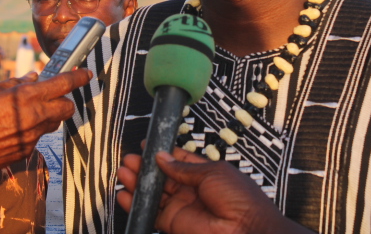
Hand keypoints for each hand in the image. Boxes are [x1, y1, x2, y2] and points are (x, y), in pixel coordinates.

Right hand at [0, 69, 91, 204]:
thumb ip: (14, 83)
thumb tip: (32, 77)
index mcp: (24, 97)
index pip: (63, 84)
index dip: (78, 77)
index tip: (86, 74)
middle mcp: (33, 117)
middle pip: (67, 108)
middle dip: (65, 101)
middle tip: (53, 97)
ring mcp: (31, 137)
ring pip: (53, 124)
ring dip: (47, 116)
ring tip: (25, 112)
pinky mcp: (25, 152)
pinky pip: (36, 138)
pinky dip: (30, 131)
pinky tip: (10, 130)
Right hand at [117, 148, 311, 233]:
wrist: (246, 229)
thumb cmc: (240, 199)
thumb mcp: (213, 172)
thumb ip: (184, 167)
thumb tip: (164, 157)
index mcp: (204, 174)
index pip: (178, 160)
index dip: (162, 153)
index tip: (147, 146)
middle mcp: (191, 190)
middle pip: (162, 176)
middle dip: (145, 167)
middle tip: (131, 159)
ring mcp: (181, 206)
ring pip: (154, 193)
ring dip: (138, 183)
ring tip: (124, 172)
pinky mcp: (173, 223)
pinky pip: (151, 213)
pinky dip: (136, 205)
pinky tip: (126, 195)